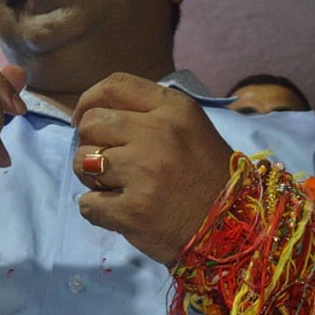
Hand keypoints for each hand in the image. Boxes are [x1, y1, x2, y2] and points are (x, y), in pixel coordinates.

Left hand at [71, 73, 232, 263]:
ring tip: (117, 187)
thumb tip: (93, 113)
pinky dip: (97, 210)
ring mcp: (144, 171)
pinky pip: (87, 203)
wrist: (232, 228)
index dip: (88, 101)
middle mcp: (159, 133)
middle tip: (107, 162)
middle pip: (91, 122)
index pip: (113, 86)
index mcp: (174, 108)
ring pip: (83, 161)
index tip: (82, 119)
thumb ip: (148, 113)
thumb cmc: (208, 177)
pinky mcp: (133, 209)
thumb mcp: (190, 128)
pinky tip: (120, 212)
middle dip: (90, 143)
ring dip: (91, 177)